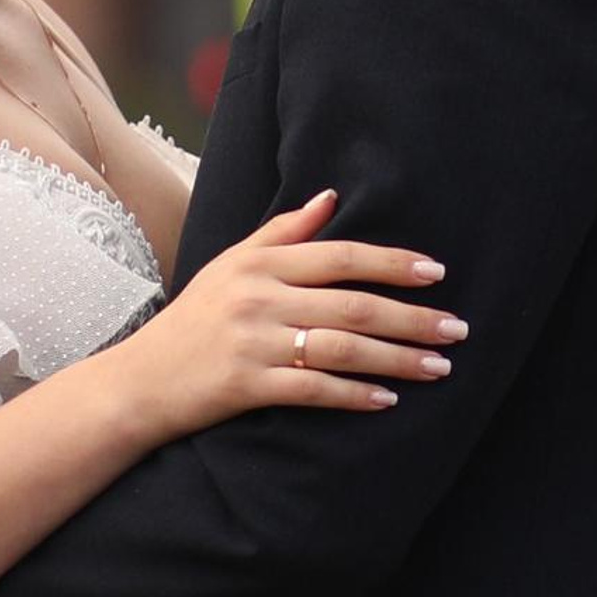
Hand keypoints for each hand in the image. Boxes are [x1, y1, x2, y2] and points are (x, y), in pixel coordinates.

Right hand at [116, 194, 466, 437]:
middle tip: (458, 329)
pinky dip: (354, 394)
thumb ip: (283, 233)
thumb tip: (331, 197)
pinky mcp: (245, 385)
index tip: (437, 273)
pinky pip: (312, 389)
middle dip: (413, 317)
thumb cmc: (193, 320)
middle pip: (353, 304)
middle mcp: (258, 297)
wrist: (138, 381)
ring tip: (439, 366)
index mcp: (260, 263)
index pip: (341, 256)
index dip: (393, 263)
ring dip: (397, 358)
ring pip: (342, 348)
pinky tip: (389, 400)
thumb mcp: (231, 265)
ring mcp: (252, 342)